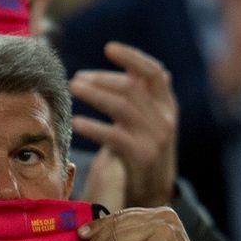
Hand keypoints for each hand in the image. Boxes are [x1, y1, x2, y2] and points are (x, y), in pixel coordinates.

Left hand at [71, 42, 177, 207]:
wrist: (152, 192)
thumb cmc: (142, 151)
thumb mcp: (146, 121)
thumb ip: (140, 98)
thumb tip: (130, 70)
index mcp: (168, 105)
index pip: (154, 72)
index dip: (132, 57)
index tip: (109, 48)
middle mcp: (165, 118)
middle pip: (132, 88)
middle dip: (101, 79)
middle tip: (75, 78)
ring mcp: (155, 138)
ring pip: (122, 107)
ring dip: (95, 94)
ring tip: (73, 88)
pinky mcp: (142, 157)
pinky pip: (115, 137)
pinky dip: (93, 127)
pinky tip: (76, 123)